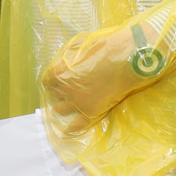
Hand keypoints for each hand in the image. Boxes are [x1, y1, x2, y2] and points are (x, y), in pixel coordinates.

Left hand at [40, 22, 161, 134]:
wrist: (128, 60)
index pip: (47, 80)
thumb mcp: (81, 44)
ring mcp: (77, 102)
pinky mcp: (91, 112)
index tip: (54, 81)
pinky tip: (67, 131)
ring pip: (60, 110)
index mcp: (60, 71)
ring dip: (62, 107)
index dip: (51, 80)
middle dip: (58, 92)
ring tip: (67, 106)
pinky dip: (70, 129)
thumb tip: (64, 62)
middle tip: (66, 90)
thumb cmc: (107, 47)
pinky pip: (76, 126)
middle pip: (53, 94)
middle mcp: (64, 89)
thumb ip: (70, 56)